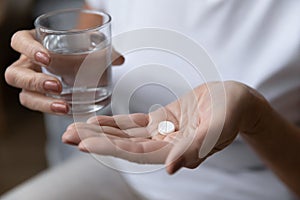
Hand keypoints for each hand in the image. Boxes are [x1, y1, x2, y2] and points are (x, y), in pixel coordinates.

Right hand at [5, 29, 123, 113]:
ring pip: (25, 95)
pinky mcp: (41, 98)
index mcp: (35, 44)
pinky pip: (40, 106)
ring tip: (64, 106)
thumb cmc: (79, 50)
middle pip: (15, 74)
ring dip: (42, 102)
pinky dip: (52, 110)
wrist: (80, 63)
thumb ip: (105, 51)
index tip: (47, 58)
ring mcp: (32, 83)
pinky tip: (69, 112)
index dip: (29, 49)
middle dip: (34, 82)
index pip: (19, 41)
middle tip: (56, 86)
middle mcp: (28, 64)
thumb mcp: (91, 46)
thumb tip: (119, 59)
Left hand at [63, 81, 260, 173]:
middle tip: (67, 136)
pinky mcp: (162, 119)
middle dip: (96, 141)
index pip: (137, 153)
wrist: (235, 99)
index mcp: (176, 151)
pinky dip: (116, 121)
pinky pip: (135, 121)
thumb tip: (172, 169)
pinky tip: (98, 120)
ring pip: (126, 134)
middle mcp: (164, 145)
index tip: (84, 143)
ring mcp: (162, 132)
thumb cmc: (231, 113)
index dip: (110, 148)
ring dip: (101, 131)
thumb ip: (195, 149)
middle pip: (124, 145)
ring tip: (75, 128)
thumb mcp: (218, 129)